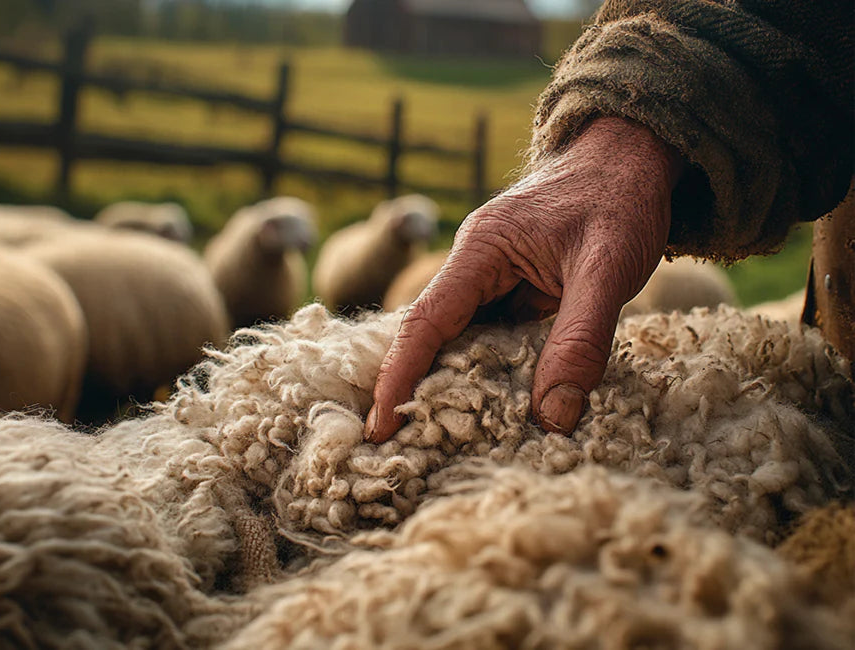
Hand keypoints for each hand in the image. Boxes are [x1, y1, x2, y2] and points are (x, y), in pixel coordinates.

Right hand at [365, 117, 682, 442]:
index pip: (426, 321)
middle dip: (413, 389)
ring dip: (451, 385)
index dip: (400, 376)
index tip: (382, 424)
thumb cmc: (619, 199)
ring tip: (435, 442)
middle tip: (397, 449)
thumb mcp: (609, 270)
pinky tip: (490, 408)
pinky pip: (491, 337)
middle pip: (431, 336)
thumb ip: (581, 341)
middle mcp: (474, 264)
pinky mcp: (513, 289)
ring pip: (461, 340)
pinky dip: (488, 372)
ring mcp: (492, 277)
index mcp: (481, 250)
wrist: (632, 154)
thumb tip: (554, 417)